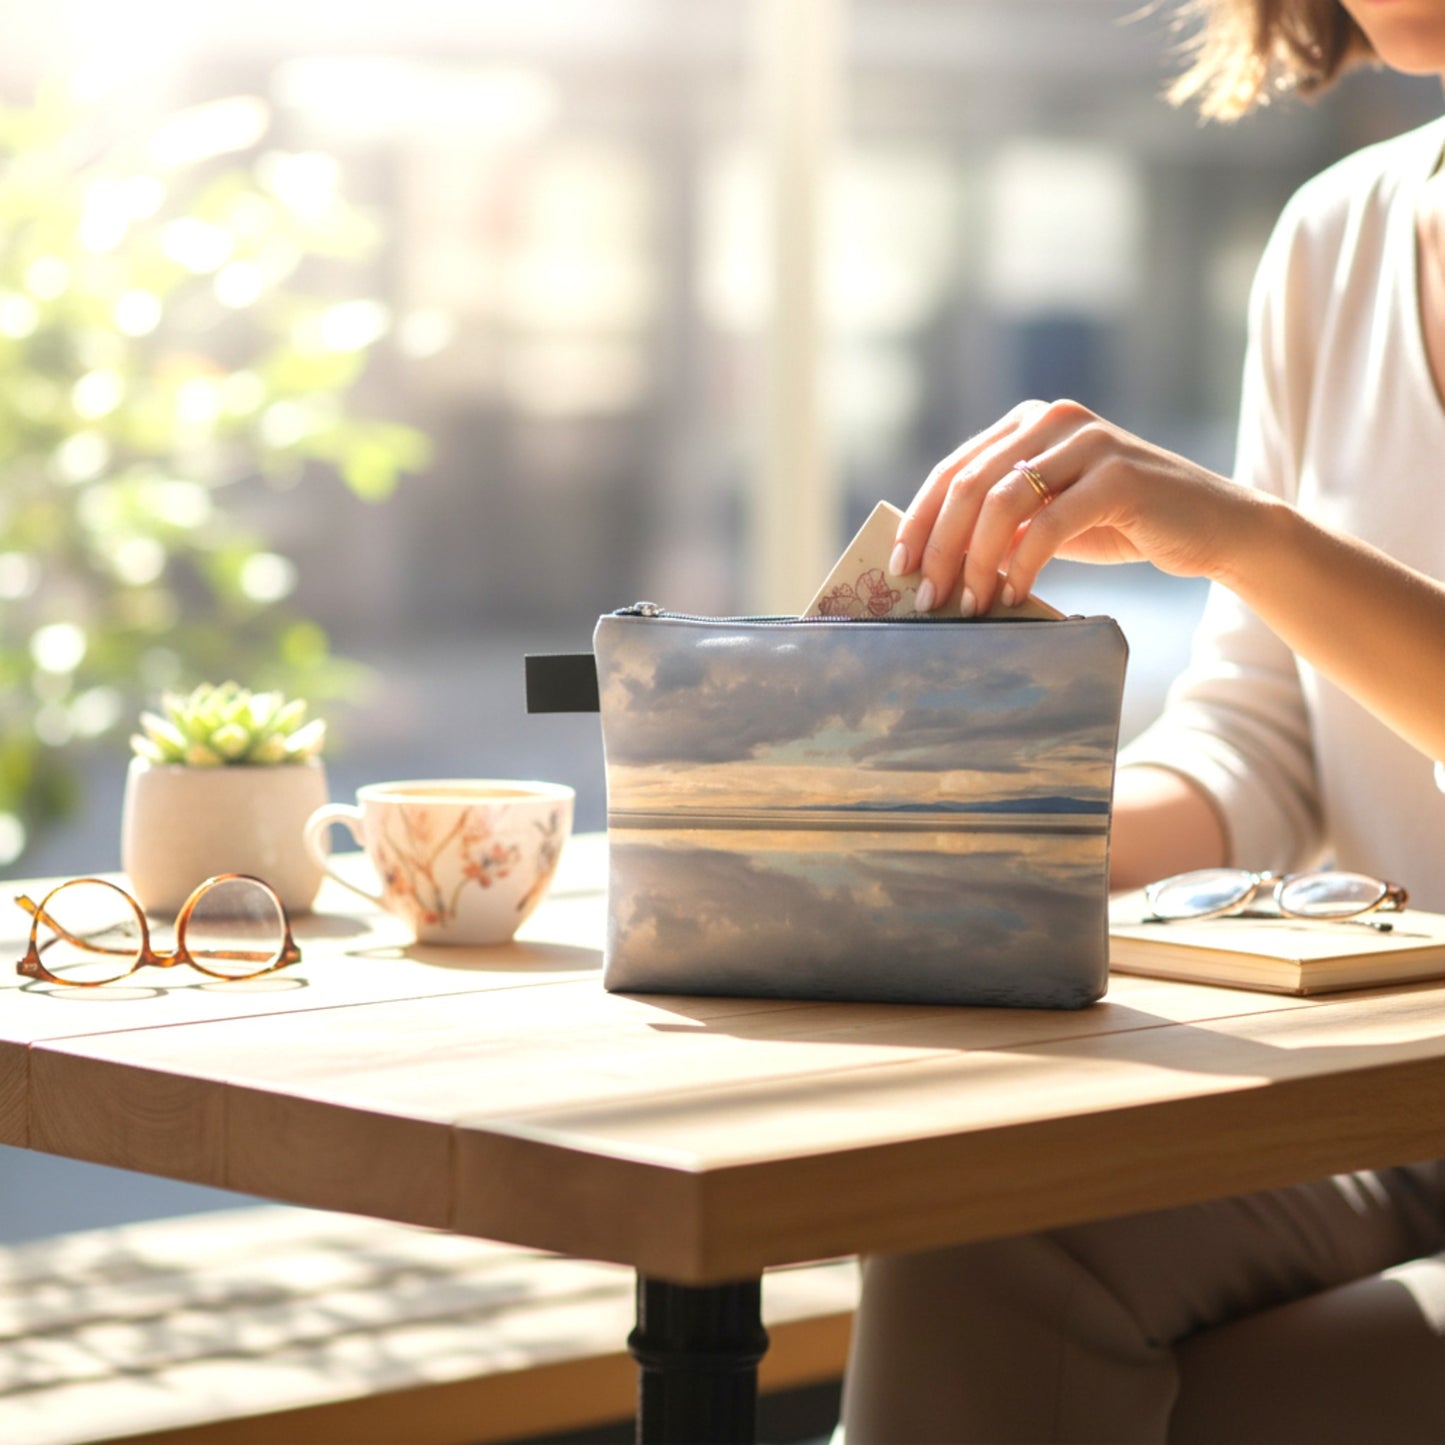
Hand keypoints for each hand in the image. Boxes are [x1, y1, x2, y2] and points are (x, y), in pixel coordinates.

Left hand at [890, 398, 1260, 614]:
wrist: (1210, 528)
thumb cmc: (1119, 526)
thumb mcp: (1046, 520)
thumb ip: (997, 525)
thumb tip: (927, 563)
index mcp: (1028, 424)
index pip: (953, 470)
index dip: (919, 521)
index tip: (898, 568)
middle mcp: (1054, 421)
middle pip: (969, 486)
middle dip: (940, 549)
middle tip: (928, 600)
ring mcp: (1089, 442)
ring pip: (1002, 503)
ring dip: (976, 562)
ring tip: (970, 606)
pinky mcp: (1120, 475)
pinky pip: (1049, 524)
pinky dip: (1023, 565)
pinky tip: (1015, 596)